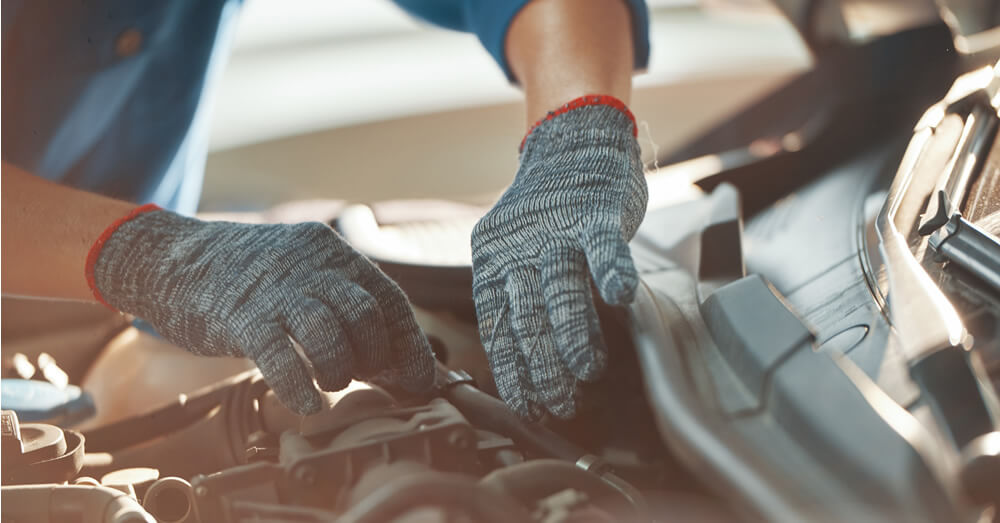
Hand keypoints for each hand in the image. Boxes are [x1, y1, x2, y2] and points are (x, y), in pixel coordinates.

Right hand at [88, 208, 435, 413]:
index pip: (388, 298)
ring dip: (340, 370)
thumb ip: (346, 308)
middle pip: (364, 313)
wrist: (175, 257)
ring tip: (333, 384)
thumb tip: (395, 362)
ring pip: (327, 331)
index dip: (409, 343)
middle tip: (366, 378)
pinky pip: (279, 356)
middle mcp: (310, 266)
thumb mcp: (304, 276)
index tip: (421, 379)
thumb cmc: (251, 279)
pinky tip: (309, 404)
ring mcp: (274, 290)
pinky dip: (300, 386)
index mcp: (333, 253)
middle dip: (374, 357)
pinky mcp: (240, 317)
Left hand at [471, 97, 646, 419]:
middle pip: (527, 316)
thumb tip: (524, 362)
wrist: (570, 144)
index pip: (498, 327)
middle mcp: (519, 250)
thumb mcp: (513, 253)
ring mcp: (558, 231)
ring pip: (561, 287)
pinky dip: (613, 271)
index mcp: (494, 264)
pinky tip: (621, 298)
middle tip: (561, 403)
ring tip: (586, 369)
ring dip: (573, 331)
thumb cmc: (546, 214)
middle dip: (542, 365)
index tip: (528, 407)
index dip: (512, 369)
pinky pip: (605, 246)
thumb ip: (515, 297)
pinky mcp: (596, 214)